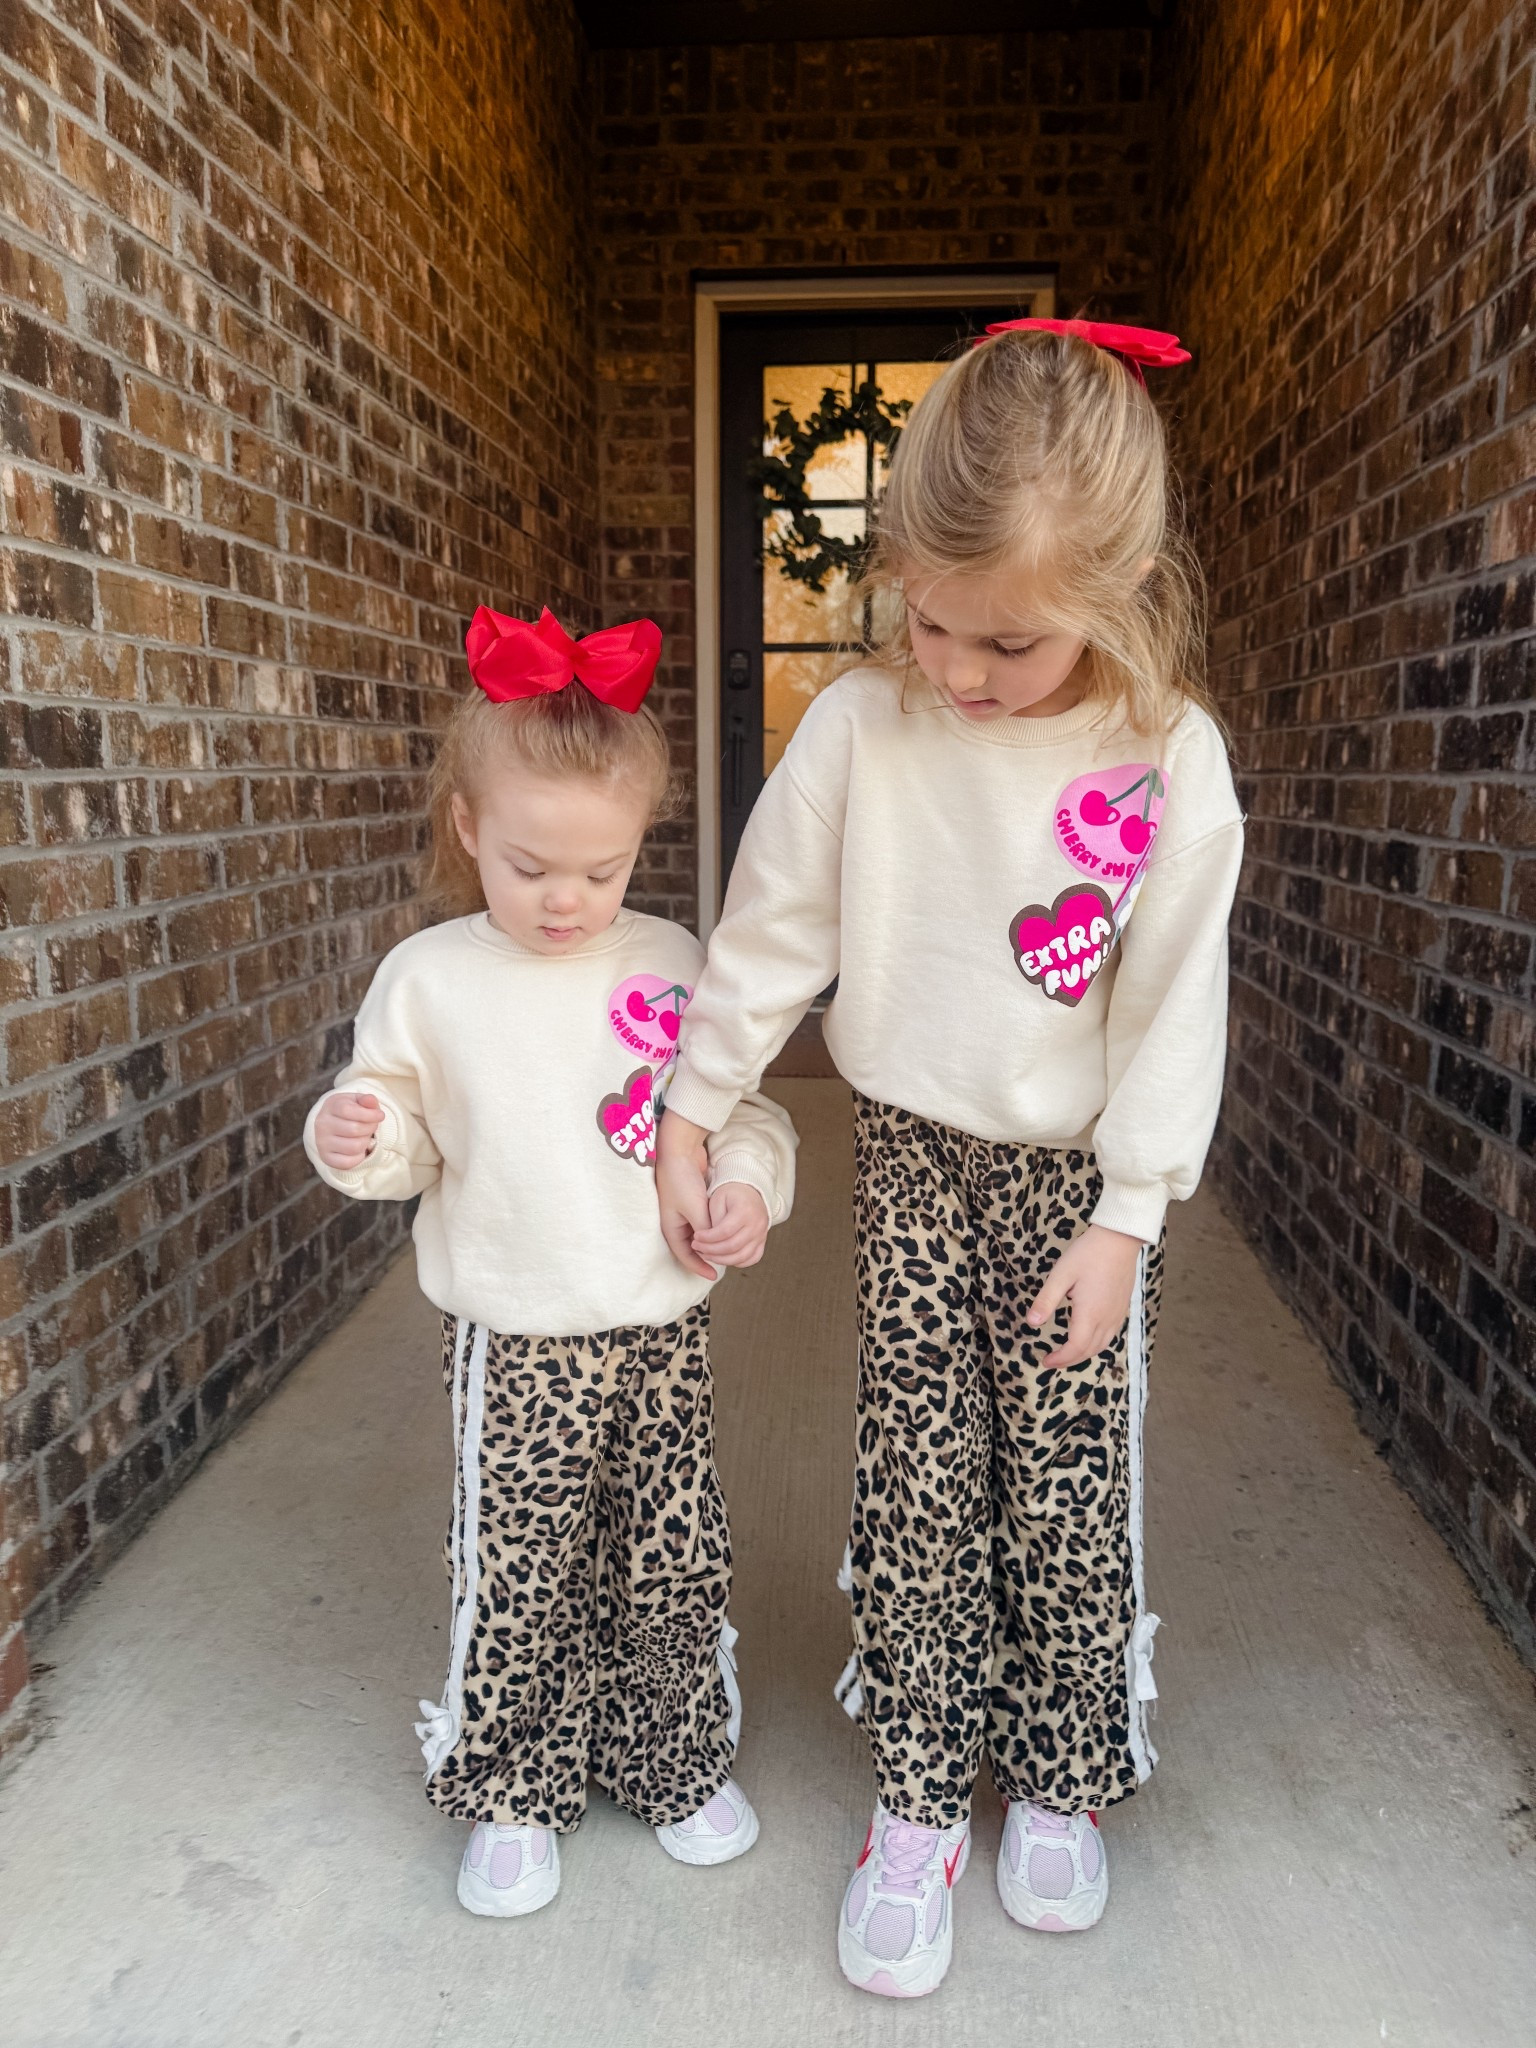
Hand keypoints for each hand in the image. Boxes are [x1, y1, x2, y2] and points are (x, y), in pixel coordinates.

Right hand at [313, 1092, 383, 1170]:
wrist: (331, 1124)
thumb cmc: (349, 1111)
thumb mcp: (357, 1101)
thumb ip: (367, 1100)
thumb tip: (371, 1100)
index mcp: (330, 1106)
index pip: (348, 1111)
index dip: (369, 1114)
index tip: (380, 1115)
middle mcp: (322, 1124)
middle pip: (354, 1129)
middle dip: (370, 1128)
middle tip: (371, 1127)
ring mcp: (322, 1143)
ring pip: (354, 1147)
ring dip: (365, 1142)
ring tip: (363, 1137)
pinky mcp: (326, 1158)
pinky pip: (348, 1162)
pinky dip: (359, 1157)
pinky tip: (358, 1149)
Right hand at [656, 1109, 715, 1278]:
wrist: (678, 1150)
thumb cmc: (681, 1179)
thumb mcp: (695, 1208)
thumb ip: (706, 1228)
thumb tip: (717, 1244)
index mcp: (671, 1228)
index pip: (685, 1256)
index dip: (699, 1267)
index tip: (714, 1275)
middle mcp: (676, 1223)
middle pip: (692, 1248)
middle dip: (706, 1257)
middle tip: (724, 1264)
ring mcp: (684, 1213)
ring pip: (700, 1236)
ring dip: (712, 1243)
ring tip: (728, 1250)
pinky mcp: (693, 1203)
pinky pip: (705, 1222)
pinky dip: (714, 1229)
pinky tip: (725, 1231)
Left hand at [692, 1182, 769, 1270]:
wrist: (749, 1192)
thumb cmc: (730, 1194)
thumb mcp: (717, 1199)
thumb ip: (713, 1220)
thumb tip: (708, 1241)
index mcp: (745, 1210)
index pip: (725, 1231)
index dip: (708, 1238)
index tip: (696, 1237)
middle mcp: (757, 1224)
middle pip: (733, 1247)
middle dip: (711, 1250)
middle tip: (697, 1247)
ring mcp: (761, 1234)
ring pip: (742, 1257)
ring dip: (721, 1260)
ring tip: (706, 1254)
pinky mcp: (762, 1242)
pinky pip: (752, 1259)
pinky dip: (737, 1262)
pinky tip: (723, 1258)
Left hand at [1026, 1224, 1142, 1367]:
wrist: (1120, 1239)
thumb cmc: (1089, 1254)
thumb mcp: (1061, 1275)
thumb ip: (1046, 1301)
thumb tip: (1031, 1323)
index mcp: (1090, 1314)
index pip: (1075, 1348)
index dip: (1060, 1359)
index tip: (1045, 1361)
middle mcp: (1107, 1319)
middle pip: (1089, 1351)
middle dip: (1070, 1360)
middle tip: (1052, 1361)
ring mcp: (1117, 1314)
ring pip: (1102, 1345)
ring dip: (1084, 1354)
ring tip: (1067, 1353)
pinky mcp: (1122, 1307)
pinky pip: (1111, 1335)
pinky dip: (1097, 1344)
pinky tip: (1088, 1337)